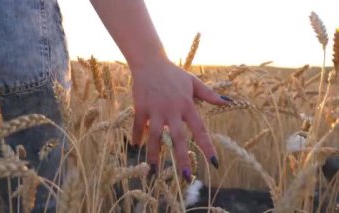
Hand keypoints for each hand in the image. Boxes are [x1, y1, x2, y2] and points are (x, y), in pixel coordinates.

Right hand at [131, 58, 231, 181]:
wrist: (150, 62)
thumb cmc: (173, 73)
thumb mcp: (193, 82)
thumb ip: (209, 95)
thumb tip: (228, 101)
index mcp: (187, 105)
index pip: (200, 129)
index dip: (207, 147)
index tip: (214, 163)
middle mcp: (172, 110)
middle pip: (177, 137)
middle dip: (182, 158)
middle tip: (186, 177)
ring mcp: (155, 109)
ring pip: (155, 136)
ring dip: (154, 153)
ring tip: (154, 170)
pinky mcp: (141, 107)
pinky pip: (138, 125)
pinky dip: (137, 136)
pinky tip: (137, 146)